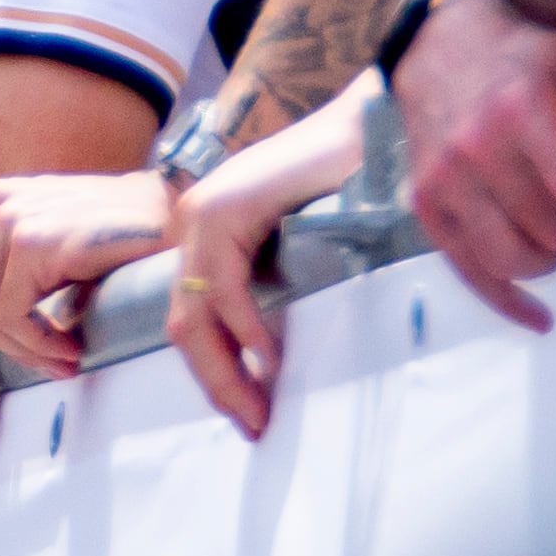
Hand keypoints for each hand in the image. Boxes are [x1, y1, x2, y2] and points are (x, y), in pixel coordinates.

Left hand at [0, 171, 174, 443]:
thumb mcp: (60, 262)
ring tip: (67, 363)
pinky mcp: (31, 238)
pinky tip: (75, 350)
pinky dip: (39, 345)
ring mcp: (9, 217)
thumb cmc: (129, 248)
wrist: (179, 219)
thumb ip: (17, 285)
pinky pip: (11, 317)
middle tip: (20, 395)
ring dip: (26, 354)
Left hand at [166, 89, 364, 439]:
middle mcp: (191, 224)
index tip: (247, 416)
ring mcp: (203, 212)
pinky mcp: (228, 206)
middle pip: (183, 325)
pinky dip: (245, 330)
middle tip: (253, 428)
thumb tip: (273, 361)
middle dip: (216, 385)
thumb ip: (274, 288)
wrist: (373, 127)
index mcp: (205, 236)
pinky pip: (226, 286)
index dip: (214, 375)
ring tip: (260, 411)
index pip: (192, 321)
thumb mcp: (298, 248)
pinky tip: (270, 362)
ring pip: (194, 313)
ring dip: (225, 372)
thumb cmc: (349, 188)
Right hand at [392, 0, 555, 331]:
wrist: (437, 50)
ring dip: (550, 263)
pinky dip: (505, 301)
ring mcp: (443, 181)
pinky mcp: (425, 205)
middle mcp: (474, 150)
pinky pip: (467, 269)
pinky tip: (539, 317)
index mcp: (517, 113)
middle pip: (547, 230)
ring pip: (510, 257)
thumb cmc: (518, 60)